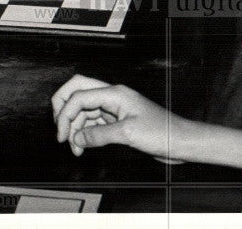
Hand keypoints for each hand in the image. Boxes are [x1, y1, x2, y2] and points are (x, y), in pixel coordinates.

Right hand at [52, 74, 184, 159]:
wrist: (181, 141)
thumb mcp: (128, 133)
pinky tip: (83, 145)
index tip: (62, 134)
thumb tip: (77, 137)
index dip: (66, 114)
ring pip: (84, 110)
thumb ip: (99, 135)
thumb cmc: (163, 132)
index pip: (79, 96)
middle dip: (64, 110)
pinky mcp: (117, 120)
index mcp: (114, 93)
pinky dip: (85, 133)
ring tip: (75, 147)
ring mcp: (114, 108)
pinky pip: (93, 122)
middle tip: (60, 130)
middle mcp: (112, 97)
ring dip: (76, 127)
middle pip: (77, 93)